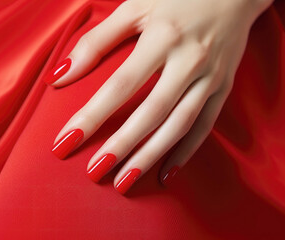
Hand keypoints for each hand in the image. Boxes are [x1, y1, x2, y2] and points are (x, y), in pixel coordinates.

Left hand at [45, 0, 272, 193]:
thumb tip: (61, 75)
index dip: (92, 116)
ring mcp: (210, 77)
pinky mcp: (223, 88)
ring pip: (179, 125)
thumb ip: (97, 41)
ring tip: (124, 182)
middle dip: (121, 146)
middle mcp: (188, 61)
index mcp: (162, 37)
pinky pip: (205, 125)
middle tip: (95, 172)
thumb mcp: (135, 7)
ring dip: (151, 156)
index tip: (66, 143)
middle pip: (150, 112)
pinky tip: (166, 173)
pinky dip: (187, 151)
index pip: (120, 85)